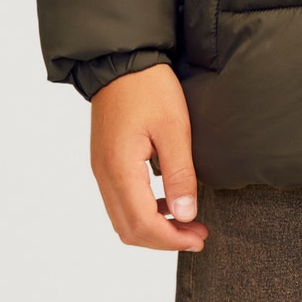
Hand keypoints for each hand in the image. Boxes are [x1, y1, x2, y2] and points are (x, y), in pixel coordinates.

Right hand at [89, 64, 207, 250]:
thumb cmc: (149, 88)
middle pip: (129, 230)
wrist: (121, 61)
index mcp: (120, 168)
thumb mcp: (174, 128)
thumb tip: (185, 215)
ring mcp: (101, 170)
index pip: (142, 224)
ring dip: (154, 228)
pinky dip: (144, 212)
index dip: (172, 239)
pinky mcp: (105, 163)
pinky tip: (169, 202)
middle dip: (164, 240)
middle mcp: (104, 176)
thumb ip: (180, 175)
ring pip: (122, 219)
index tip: (200, 238)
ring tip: (187, 222)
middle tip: (197, 235)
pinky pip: (120, 202)